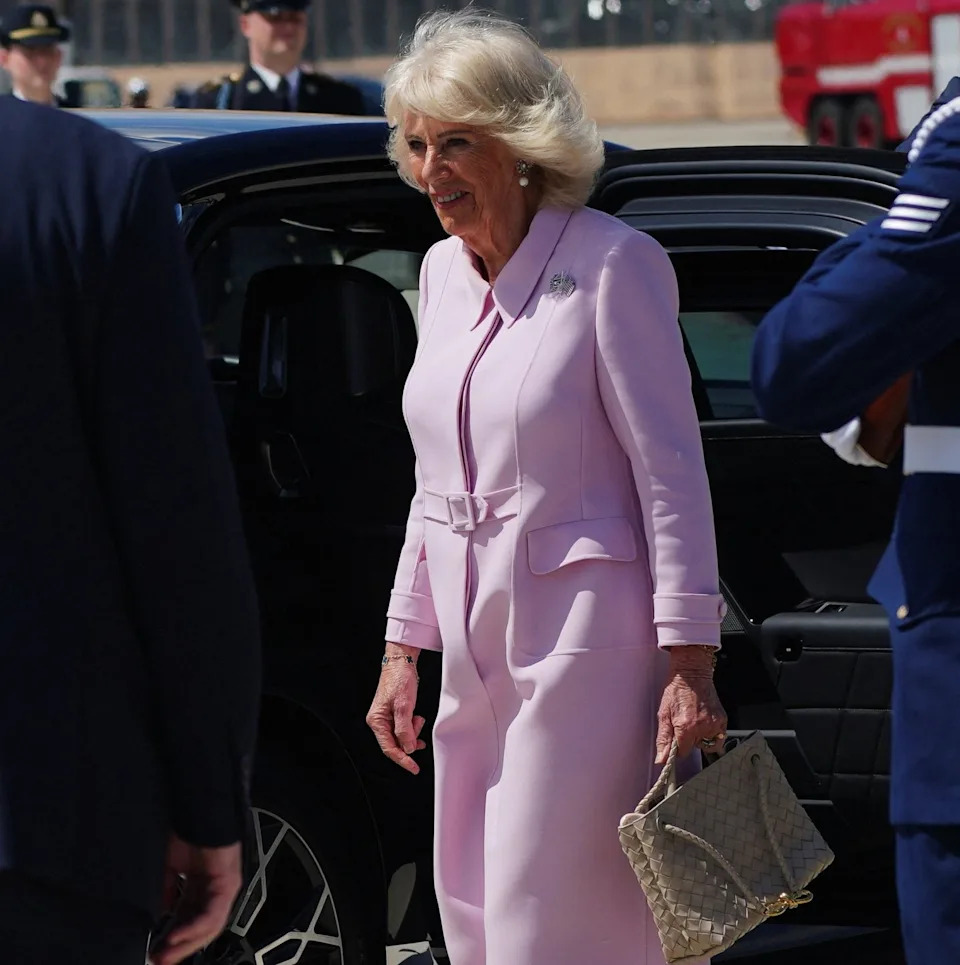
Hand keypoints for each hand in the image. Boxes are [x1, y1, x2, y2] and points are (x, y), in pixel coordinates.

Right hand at [148, 834, 242, 964]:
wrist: (195, 810)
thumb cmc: (185, 831)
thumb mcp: (169, 869)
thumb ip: (166, 894)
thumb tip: (158, 919)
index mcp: (200, 885)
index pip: (189, 920)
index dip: (173, 938)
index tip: (155, 951)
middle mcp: (214, 888)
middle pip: (200, 928)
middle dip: (178, 947)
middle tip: (158, 959)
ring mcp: (224, 886)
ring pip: (209, 927)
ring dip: (186, 944)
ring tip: (165, 954)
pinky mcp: (229, 883)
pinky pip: (213, 914)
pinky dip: (195, 928)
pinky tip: (177, 935)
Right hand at [366, 644, 426, 775]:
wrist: (401, 661)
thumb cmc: (399, 679)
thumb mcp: (404, 706)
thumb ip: (405, 729)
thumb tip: (408, 749)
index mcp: (377, 721)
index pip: (389, 748)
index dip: (402, 760)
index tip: (414, 768)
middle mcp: (379, 721)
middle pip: (395, 743)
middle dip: (409, 741)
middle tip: (420, 736)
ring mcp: (387, 717)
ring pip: (401, 736)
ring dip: (412, 733)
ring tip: (418, 719)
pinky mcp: (395, 713)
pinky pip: (404, 727)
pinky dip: (412, 727)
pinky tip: (417, 719)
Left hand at [655, 647, 726, 763]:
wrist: (692, 674)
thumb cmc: (676, 691)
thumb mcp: (663, 714)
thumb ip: (663, 739)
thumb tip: (661, 760)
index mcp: (686, 728)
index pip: (682, 753)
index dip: (677, 748)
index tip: (676, 739)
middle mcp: (703, 728)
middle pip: (694, 747)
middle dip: (688, 739)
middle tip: (684, 723)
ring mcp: (715, 724)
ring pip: (706, 743)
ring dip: (700, 737)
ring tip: (694, 721)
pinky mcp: (723, 720)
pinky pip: (718, 736)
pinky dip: (711, 732)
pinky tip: (703, 721)